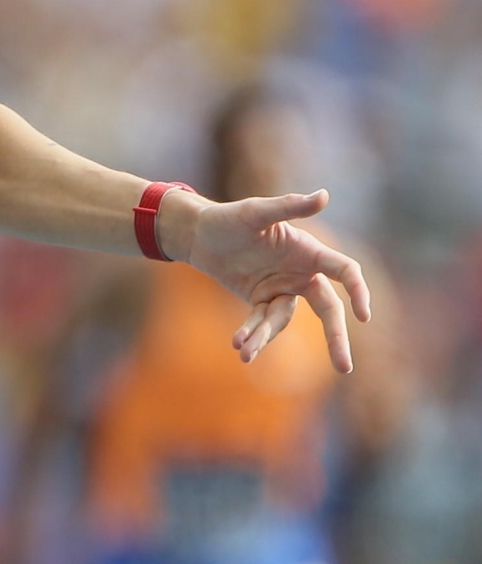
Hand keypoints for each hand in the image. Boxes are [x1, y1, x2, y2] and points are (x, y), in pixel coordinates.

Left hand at [162, 188, 370, 374]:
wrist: (201, 234)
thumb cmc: (232, 217)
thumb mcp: (257, 212)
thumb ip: (289, 205)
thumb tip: (325, 195)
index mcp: (309, 251)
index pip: (344, 272)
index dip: (357, 292)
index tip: (364, 316)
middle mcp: (301, 273)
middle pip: (328, 309)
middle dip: (336, 337)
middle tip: (344, 368)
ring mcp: (282, 289)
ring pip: (284, 321)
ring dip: (265, 338)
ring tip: (245, 353)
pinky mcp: (261, 301)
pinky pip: (261, 323)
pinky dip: (250, 333)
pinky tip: (238, 345)